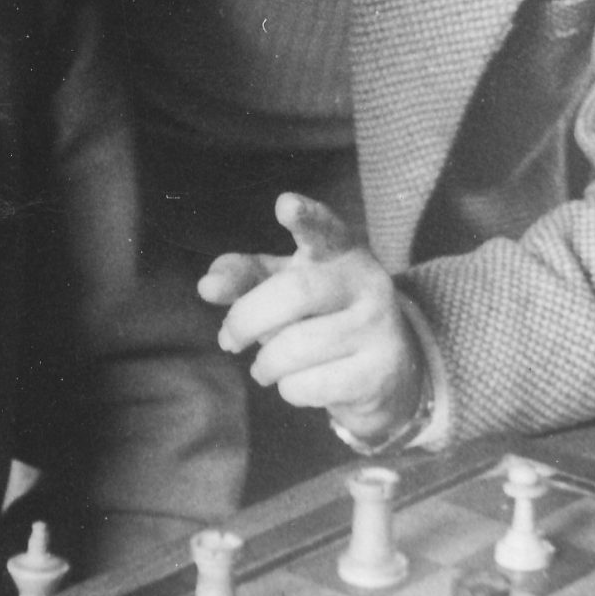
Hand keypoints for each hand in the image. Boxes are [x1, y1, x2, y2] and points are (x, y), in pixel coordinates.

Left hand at [198, 192, 424, 443]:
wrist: (386, 369)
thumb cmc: (320, 316)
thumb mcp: (283, 286)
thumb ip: (243, 277)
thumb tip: (207, 286)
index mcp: (340, 250)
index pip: (325, 228)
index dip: (306, 217)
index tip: (285, 205)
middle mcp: (367, 280)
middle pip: (294, 293)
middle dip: (247, 320)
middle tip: (229, 340)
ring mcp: (378, 325)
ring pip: (298, 346)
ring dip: (265, 364)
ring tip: (264, 368)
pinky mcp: (379, 371)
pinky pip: (312, 385)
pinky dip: (289, 390)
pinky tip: (296, 384)